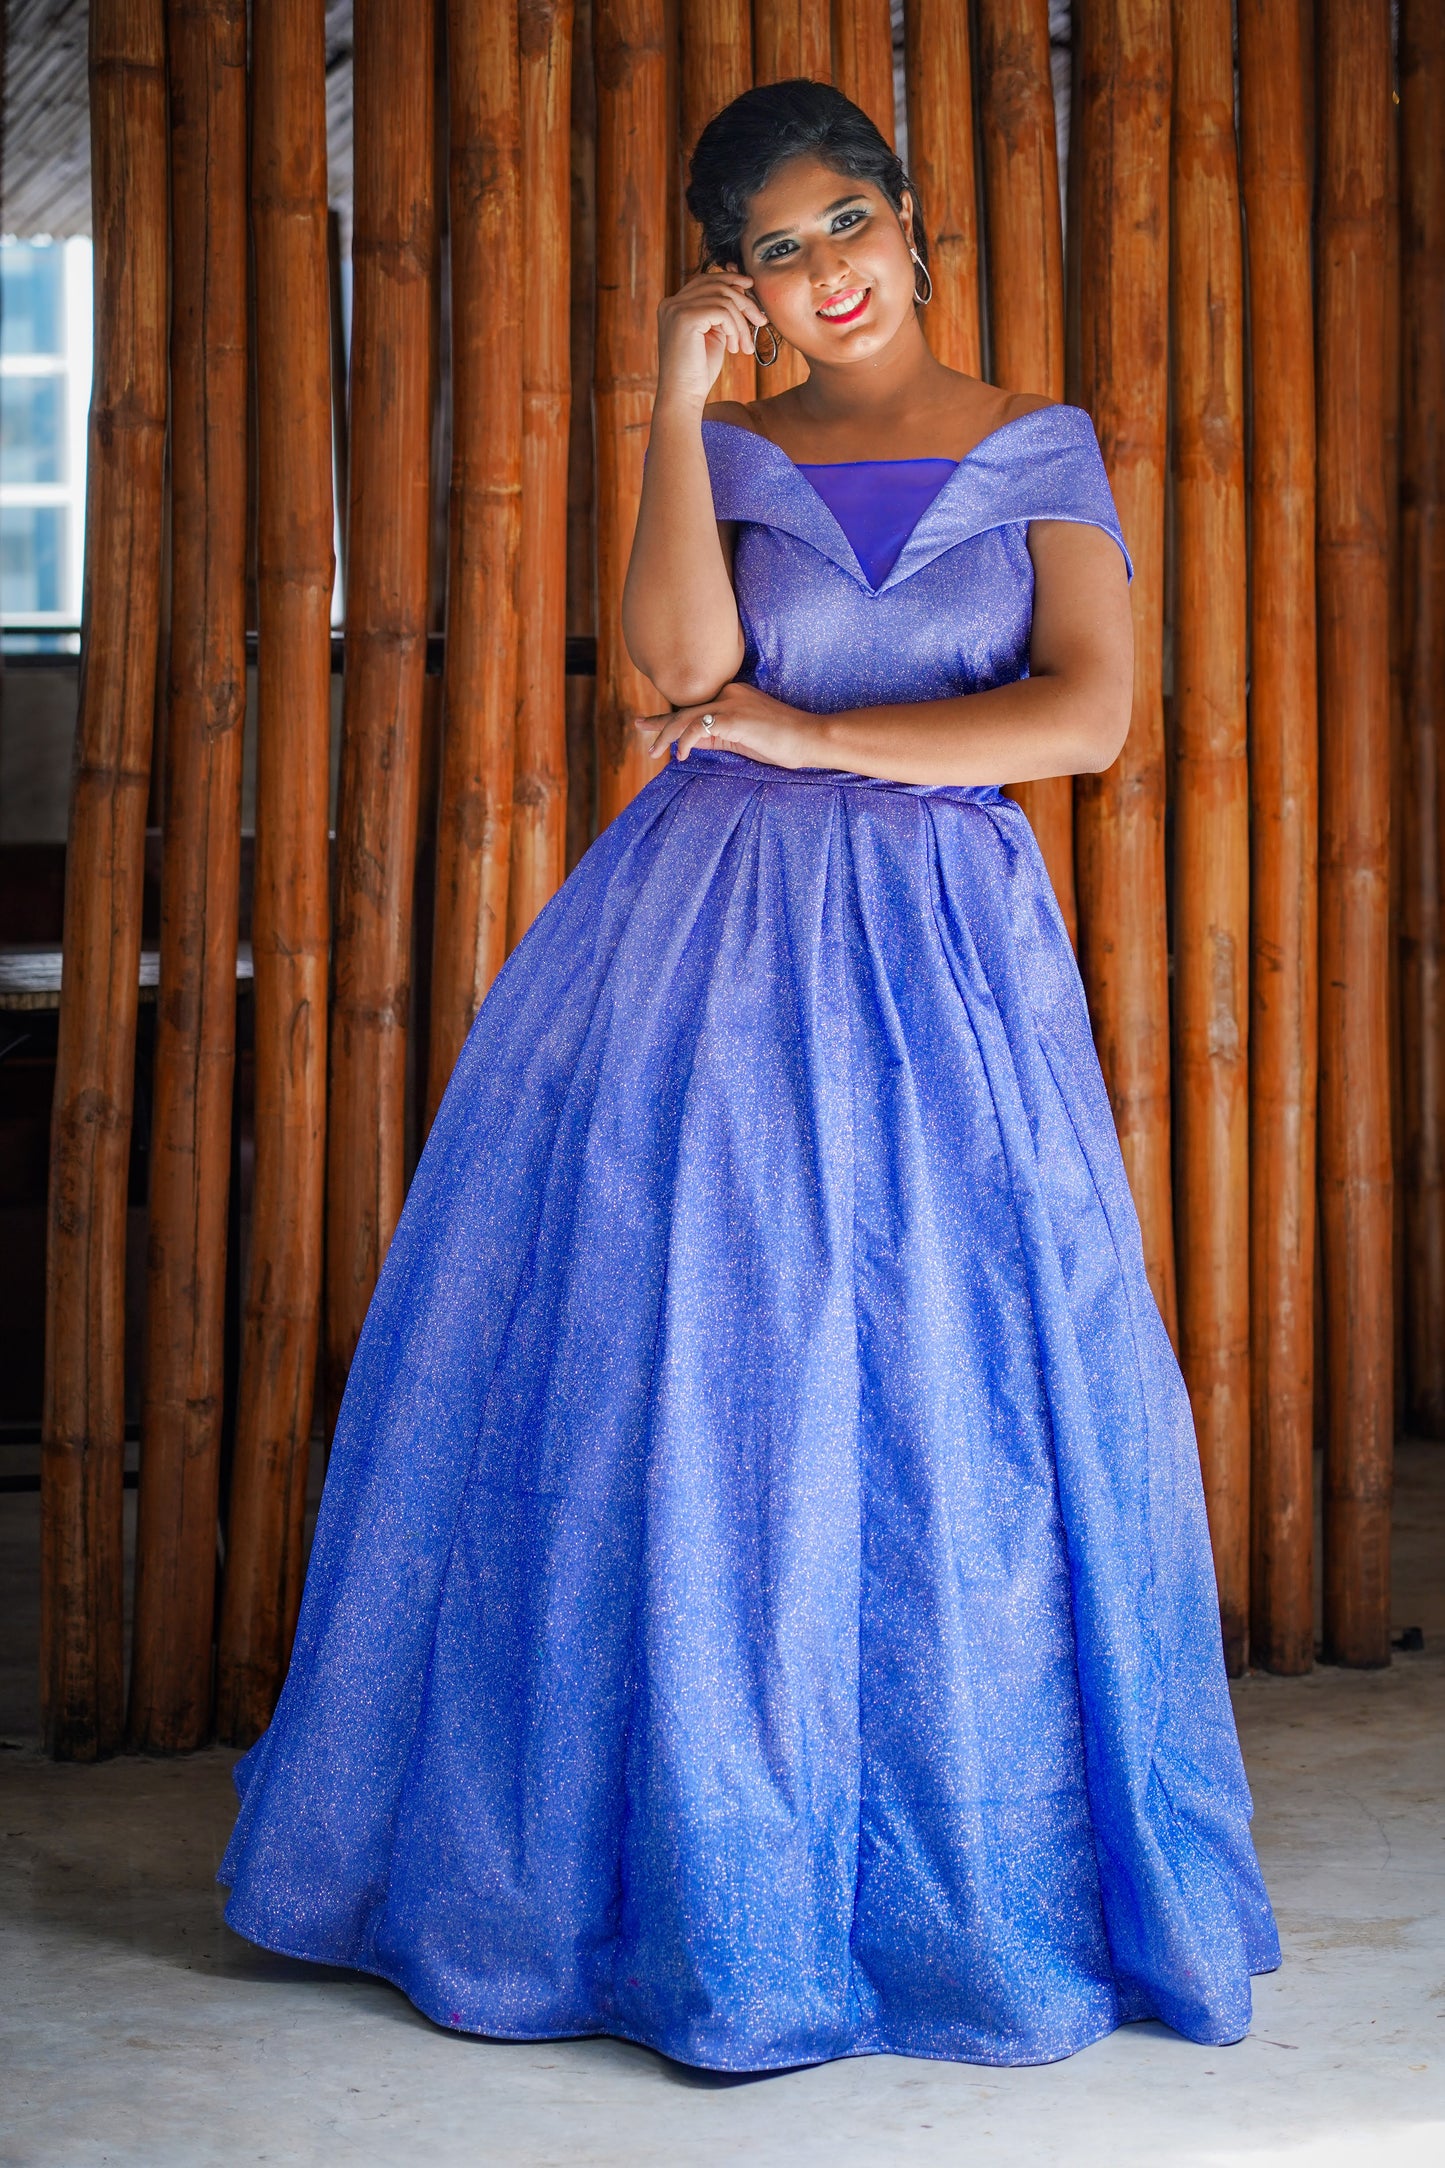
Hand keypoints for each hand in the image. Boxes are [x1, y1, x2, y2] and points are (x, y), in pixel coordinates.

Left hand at [634, 680, 822, 769]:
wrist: (809, 738)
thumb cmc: (783, 742)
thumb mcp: (744, 739)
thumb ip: (718, 736)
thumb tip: (689, 743)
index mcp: (733, 695)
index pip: (695, 706)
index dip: (670, 716)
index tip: (649, 723)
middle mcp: (729, 693)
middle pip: (685, 708)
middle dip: (660, 721)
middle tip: (638, 727)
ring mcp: (730, 703)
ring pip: (686, 717)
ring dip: (666, 735)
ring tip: (653, 751)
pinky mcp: (733, 717)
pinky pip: (698, 727)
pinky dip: (684, 741)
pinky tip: (680, 755)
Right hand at [656, 270, 767, 408]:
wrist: (683, 396)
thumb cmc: (698, 371)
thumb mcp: (713, 335)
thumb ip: (721, 312)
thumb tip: (742, 288)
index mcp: (674, 305)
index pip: (705, 280)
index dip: (729, 279)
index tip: (750, 287)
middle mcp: (671, 303)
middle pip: (716, 285)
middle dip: (743, 301)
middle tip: (760, 321)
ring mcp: (676, 309)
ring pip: (723, 299)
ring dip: (741, 323)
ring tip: (744, 346)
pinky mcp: (685, 318)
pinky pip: (722, 311)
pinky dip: (735, 329)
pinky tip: (733, 348)